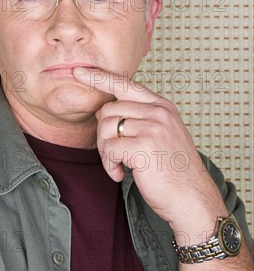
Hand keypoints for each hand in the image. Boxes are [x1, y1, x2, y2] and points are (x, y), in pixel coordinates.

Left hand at [73, 67, 227, 234]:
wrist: (191, 199)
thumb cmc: (172, 171)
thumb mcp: (162, 135)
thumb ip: (139, 119)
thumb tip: (103, 110)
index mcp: (162, 106)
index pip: (124, 84)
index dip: (98, 77)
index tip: (78, 71)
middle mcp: (158, 112)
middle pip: (108, 110)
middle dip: (103, 135)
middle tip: (114, 156)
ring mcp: (153, 127)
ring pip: (105, 129)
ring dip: (105, 153)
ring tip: (119, 166)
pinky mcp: (144, 146)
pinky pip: (109, 148)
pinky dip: (109, 165)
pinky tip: (121, 175)